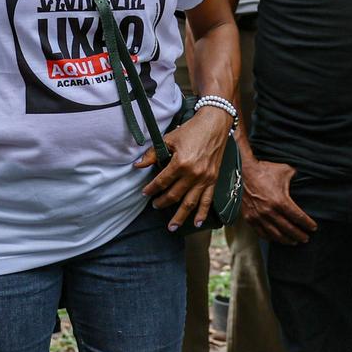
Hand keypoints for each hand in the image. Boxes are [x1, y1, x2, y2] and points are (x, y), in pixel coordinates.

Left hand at [138, 107, 229, 229]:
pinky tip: (197, 223)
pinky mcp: (213, 180)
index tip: (145, 193)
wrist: (214, 125)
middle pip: (174, 195)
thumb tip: (137, 165)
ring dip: (180, 216)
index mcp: (180, 163)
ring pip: (190, 203)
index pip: (162, 182)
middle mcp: (193, 174)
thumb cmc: (191, 130)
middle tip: (155, 206)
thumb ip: (153, 154)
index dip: (152, 189)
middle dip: (162, 203)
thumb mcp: (169, 139)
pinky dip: (202, 213)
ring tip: (172, 227)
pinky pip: (207, 201)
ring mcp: (205, 179)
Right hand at [240, 156, 316, 244]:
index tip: (313, 228)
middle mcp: (270, 211)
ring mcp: (259, 216)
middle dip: (299, 235)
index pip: (298, 217)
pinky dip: (271, 238)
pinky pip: (261, 233)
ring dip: (286, 240)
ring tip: (293, 241)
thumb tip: (304, 178)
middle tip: (306, 238)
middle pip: (288, 229)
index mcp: (280, 201)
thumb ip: (296, 176)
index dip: (307, 224)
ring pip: (275, 235)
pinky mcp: (250, 218)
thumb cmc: (264, 170)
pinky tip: (277, 239)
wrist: (243, 171)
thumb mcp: (285, 170)